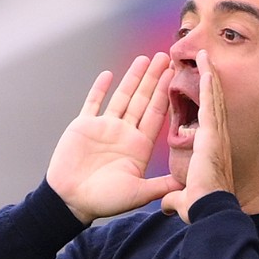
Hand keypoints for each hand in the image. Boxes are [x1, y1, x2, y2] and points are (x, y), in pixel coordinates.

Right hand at [46, 52, 179, 223]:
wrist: (70, 201)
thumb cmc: (104, 200)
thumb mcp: (138, 193)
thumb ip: (161, 185)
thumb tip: (187, 184)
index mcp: (139, 146)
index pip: (156, 114)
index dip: (165, 94)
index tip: (175, 75)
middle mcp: (124, 133)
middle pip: (142, 99)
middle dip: (154, 78)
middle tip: (166, 57)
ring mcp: (104, 128)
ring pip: (121, 97)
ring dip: (132, 78)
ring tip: (144, 59)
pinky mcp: (83, 126)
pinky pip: (93, 103)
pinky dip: (99, 89)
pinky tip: (108, 75)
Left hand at [161, 50, 234, 222]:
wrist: (210, 212)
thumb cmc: (201, 207)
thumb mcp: (182, 199)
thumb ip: (173, 197)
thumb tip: (166, 204)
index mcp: (209, 151)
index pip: (206, 120)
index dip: (204, 102)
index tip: (201, 87)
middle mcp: (216, 139)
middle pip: (212, 103)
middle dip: (209, 81)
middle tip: (205, 60)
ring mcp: (216, 135)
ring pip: (212, 99)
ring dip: (209, 77)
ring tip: (205, 56)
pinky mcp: (213, 135)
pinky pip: (211, 105)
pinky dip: (210, 87)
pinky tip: (207, 69)